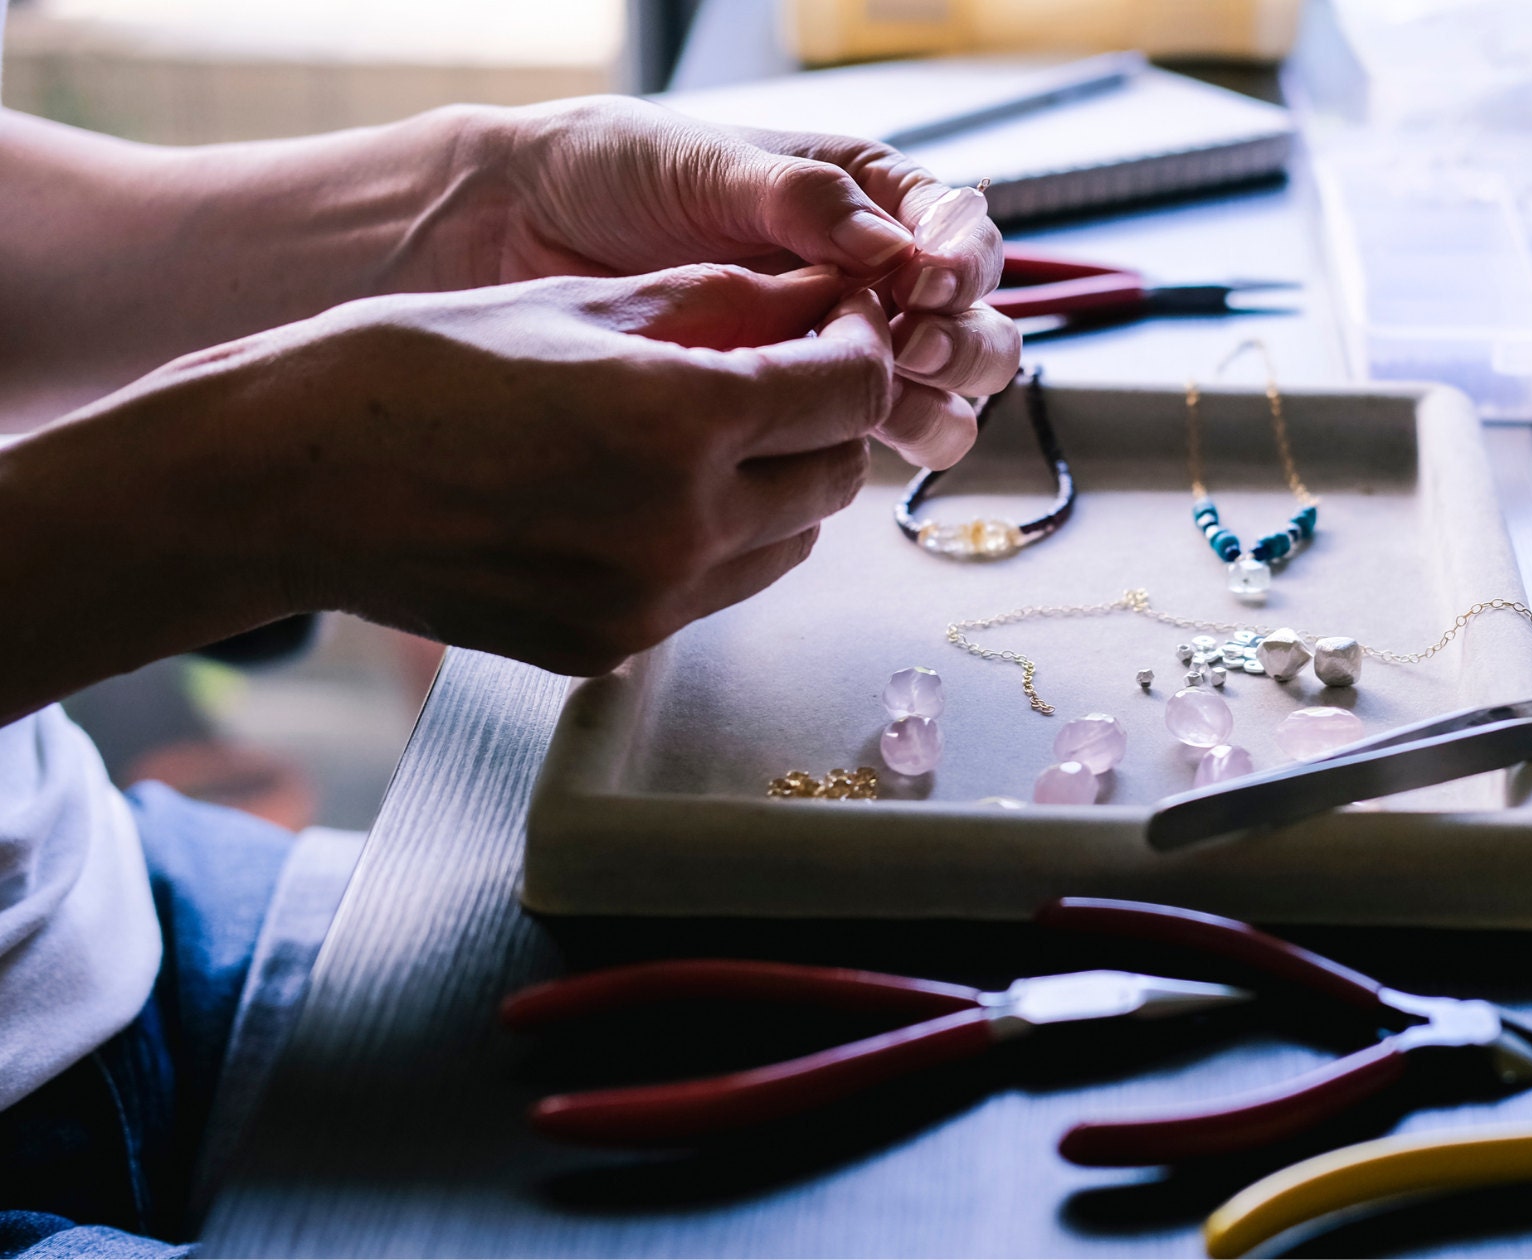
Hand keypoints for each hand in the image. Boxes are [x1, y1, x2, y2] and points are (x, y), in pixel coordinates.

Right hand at [19, 264, 889, 682]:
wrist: (287, 482)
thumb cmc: (411, 369)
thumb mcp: (576, 306)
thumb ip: (717, 306)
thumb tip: (818, 296)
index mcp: (682, 423)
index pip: (849, 394)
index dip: (858, 350)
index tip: (838, 326)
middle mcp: (681, 529)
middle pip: (833, 481)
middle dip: (825, 422)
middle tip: (786, 376)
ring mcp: (647, 603)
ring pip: (784, 548)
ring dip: (776, 490)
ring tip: (712, 438)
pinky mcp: (607, 648)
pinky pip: (707, 594)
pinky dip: (708, 544)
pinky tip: (641, 498)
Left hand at [452, 98, 1019, 467]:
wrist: (514, 232)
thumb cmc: (606, 173)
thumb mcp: (704, 167)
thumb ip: (803, 203)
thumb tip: (894, 249)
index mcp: (864, 198)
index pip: (958, 232)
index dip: (962, 261)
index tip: (929, 284)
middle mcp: (870, 277)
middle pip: (976, 326)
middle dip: (961, 344)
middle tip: (911, 350)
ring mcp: (838, 349)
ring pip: (944, 396)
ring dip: (934, 406)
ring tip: (882, 402)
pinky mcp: (795, 409)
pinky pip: (867, 439)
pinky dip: (871, 445)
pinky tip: (836, 439)